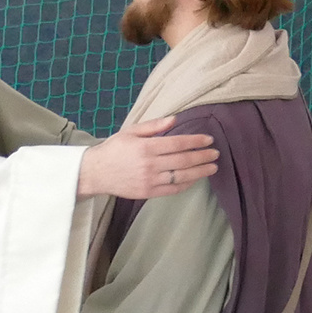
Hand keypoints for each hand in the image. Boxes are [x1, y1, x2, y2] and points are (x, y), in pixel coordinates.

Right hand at [77, 116, 217, 198]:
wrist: (95, 173)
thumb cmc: (113, 149)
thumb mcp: (130, 132)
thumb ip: (153, 126)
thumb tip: (175, 120)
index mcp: (146, 147)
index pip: (178, 143)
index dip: (196, 141)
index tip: (209, 140)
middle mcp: (149, 165)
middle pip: (183, 160)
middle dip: (202, 156)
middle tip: (216, 153)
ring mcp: (149, 181)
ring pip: (181, 176)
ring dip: (200, 172)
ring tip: (213, 167)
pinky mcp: (147, 193)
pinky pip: (172, 189)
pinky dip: (186, 184)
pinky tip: (195, 179)